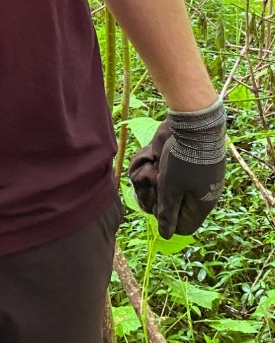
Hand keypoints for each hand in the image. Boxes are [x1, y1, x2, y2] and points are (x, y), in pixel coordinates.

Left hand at [128, 119, 224, 238]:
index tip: (157, 202)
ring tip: (156, 167)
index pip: (183, 227)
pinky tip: (160, 157)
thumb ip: (167, 212)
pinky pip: (179, 172)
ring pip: (176, 188)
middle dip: (162, 196)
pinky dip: (167, 167)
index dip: (167, 219)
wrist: (195, 123)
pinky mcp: (197, 162)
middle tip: (154, 181)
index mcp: (202, 205)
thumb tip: (166, 235)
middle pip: (178, 207)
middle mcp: (204, 193)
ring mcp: (202, 177)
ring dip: (163, 180)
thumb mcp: (170, 188)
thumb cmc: (183, 158)